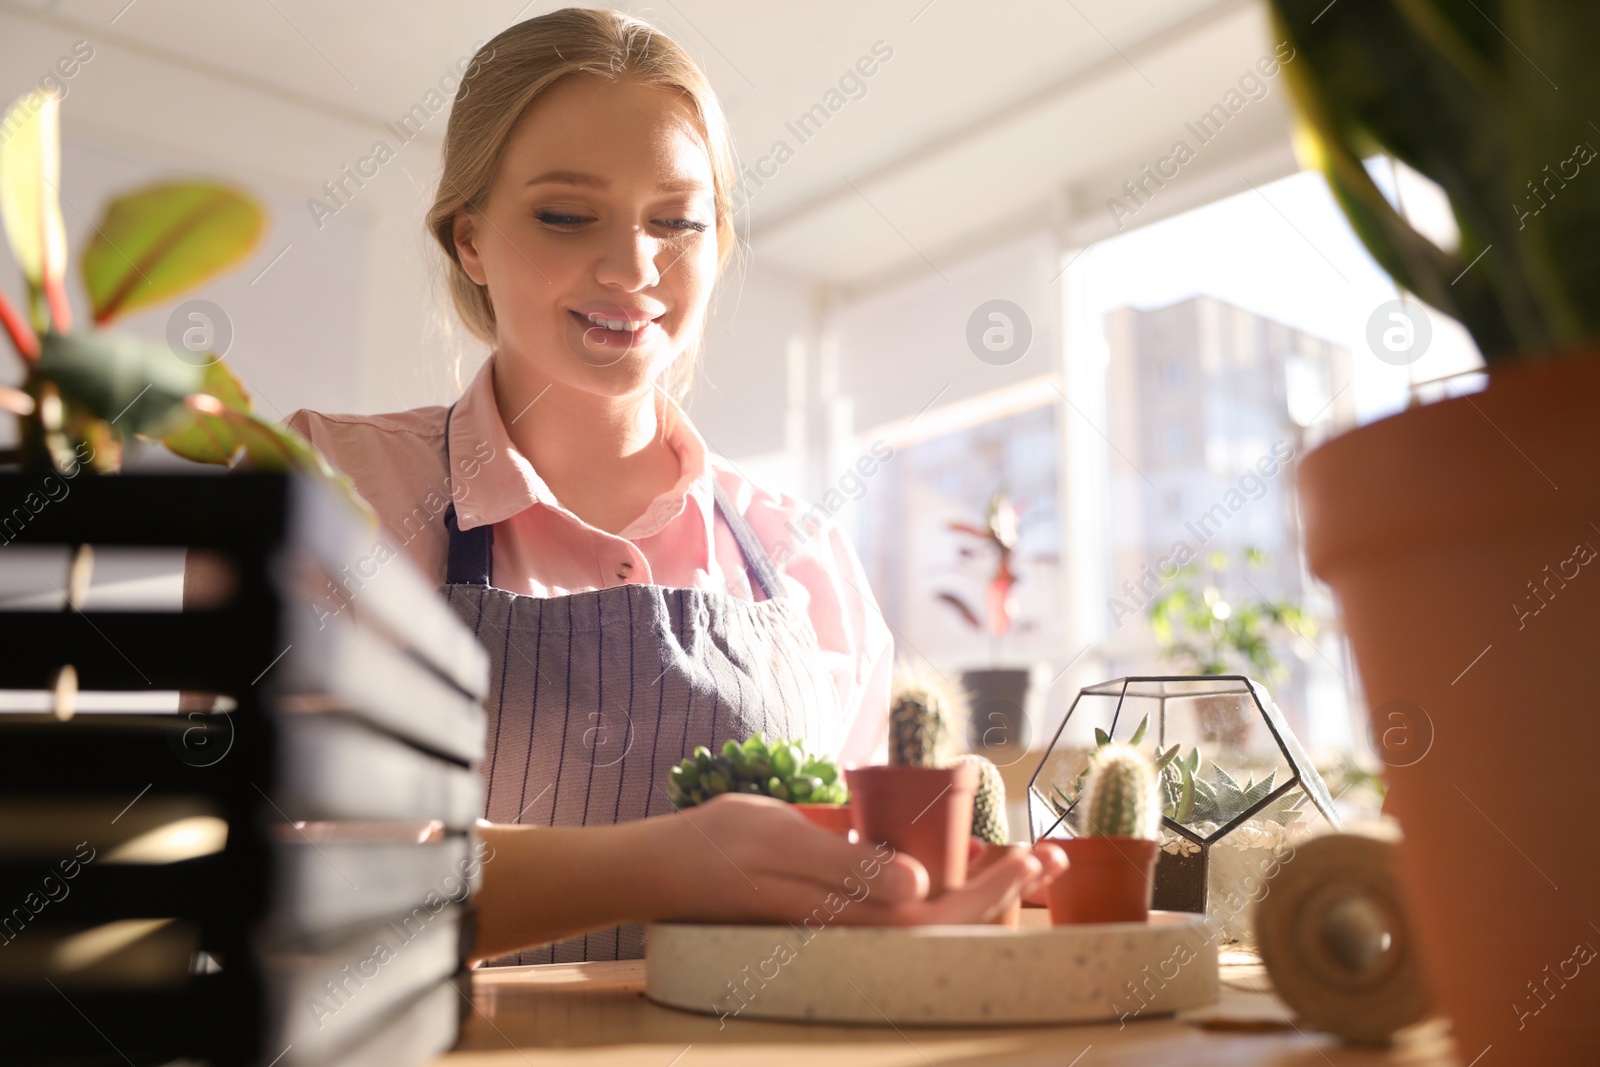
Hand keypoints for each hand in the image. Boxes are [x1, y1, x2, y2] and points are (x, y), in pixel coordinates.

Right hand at [632, 794, 1066, 926]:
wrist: (660, 869)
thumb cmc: (717, 845)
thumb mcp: (780, 839)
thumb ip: (847, 866)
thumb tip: (921, 886)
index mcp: (845, 918)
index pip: (937, 916)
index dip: (990, 890)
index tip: (1031, 857)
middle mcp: (851, 933)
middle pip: (945, 925)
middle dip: (1003, 892)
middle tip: (1054, 857)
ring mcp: (843, 927)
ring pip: (930, 921)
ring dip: (982, 892)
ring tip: (1028, 864)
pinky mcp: (832, 916)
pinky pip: (905, 914)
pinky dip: (946, 892)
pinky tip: (965, 869)